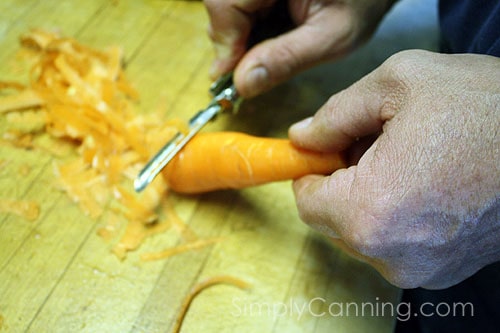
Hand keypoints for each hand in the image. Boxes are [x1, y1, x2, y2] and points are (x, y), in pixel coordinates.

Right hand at [204, 0, 394, 96]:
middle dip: (230, 39)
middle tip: (246, 72)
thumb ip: (287, 59)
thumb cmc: (364, 2)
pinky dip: (247, 24)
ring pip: (226, 3)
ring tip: (263, 54)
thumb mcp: (331, 37)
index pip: (224, 3)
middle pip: (220, 3)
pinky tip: (268, 36)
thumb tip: (243, 84)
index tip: (227, 78)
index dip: (223, 42)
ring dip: (237, 33)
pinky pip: (239, 2)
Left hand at [289, 50, 499, 288]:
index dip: (313, 169)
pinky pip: (396, 242)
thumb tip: (303, 138)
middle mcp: (391, 255)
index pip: (306, 201)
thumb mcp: (398, 84)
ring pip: (364, 231)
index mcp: (370, 214)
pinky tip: (427, 182)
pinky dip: (397, 215)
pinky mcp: (443, 271)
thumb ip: (335, 115)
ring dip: (370, 197)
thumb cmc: (487, 108)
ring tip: (409, 160)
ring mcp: (420, 269)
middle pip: (333, 219)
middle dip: (343, 181)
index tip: (330, 147)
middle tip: (375, 143)